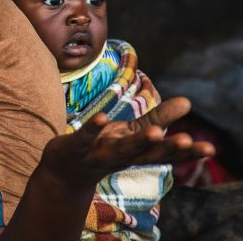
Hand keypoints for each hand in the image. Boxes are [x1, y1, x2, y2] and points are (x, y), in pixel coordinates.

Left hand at [40, 97, 214, 185]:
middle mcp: (121, 157)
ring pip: (120, 149)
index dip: (186, 152)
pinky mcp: (75, 147)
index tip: (209, 148)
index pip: (164, 154)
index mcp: (136, 153)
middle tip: (188, 140)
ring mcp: (98, 154)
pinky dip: (93, 128)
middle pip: (146, 153)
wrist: (64, 172)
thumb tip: (188, 101)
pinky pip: (85, 138)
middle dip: (167, 147)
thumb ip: (158, 119)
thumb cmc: (104, 148)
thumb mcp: (131, 134)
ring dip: (138, 142)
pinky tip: (102, 117)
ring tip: (157, 132)